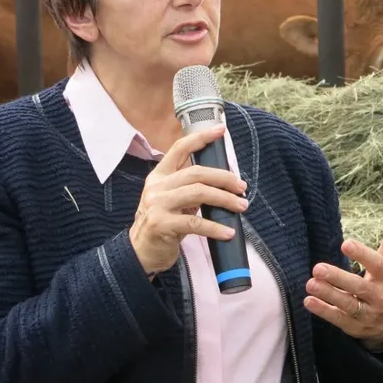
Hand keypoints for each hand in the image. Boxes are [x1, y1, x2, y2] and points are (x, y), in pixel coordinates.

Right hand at [129, 125, 248, 274]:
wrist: (141, 252)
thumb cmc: (163, 223)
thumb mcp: (172, 200)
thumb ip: (191, 187)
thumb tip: (226, 180)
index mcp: (159, 176)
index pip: (180, 148)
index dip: (201, 137)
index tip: (221, 130)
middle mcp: (156, 187)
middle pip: (197, 173)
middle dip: (224, 178)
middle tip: (242, 187)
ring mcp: (157, 205)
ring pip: (199, 194)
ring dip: (225, 199)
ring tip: (241, 206)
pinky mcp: (161, 225)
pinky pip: (196, 223)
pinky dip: (216, 228)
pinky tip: (228, 232)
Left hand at [304, 209, 382, 348]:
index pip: (376, 264)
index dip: (362, 255)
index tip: (345, 244)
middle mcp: (378, 296)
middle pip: (359, 287)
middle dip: (338, 278)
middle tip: (318, 268)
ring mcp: (366, 314)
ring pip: (347, 304)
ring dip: (328, 295)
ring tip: (310, 283)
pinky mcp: (354, 327)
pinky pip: (338, 319)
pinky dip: (323, 311)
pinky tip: (309, 301)